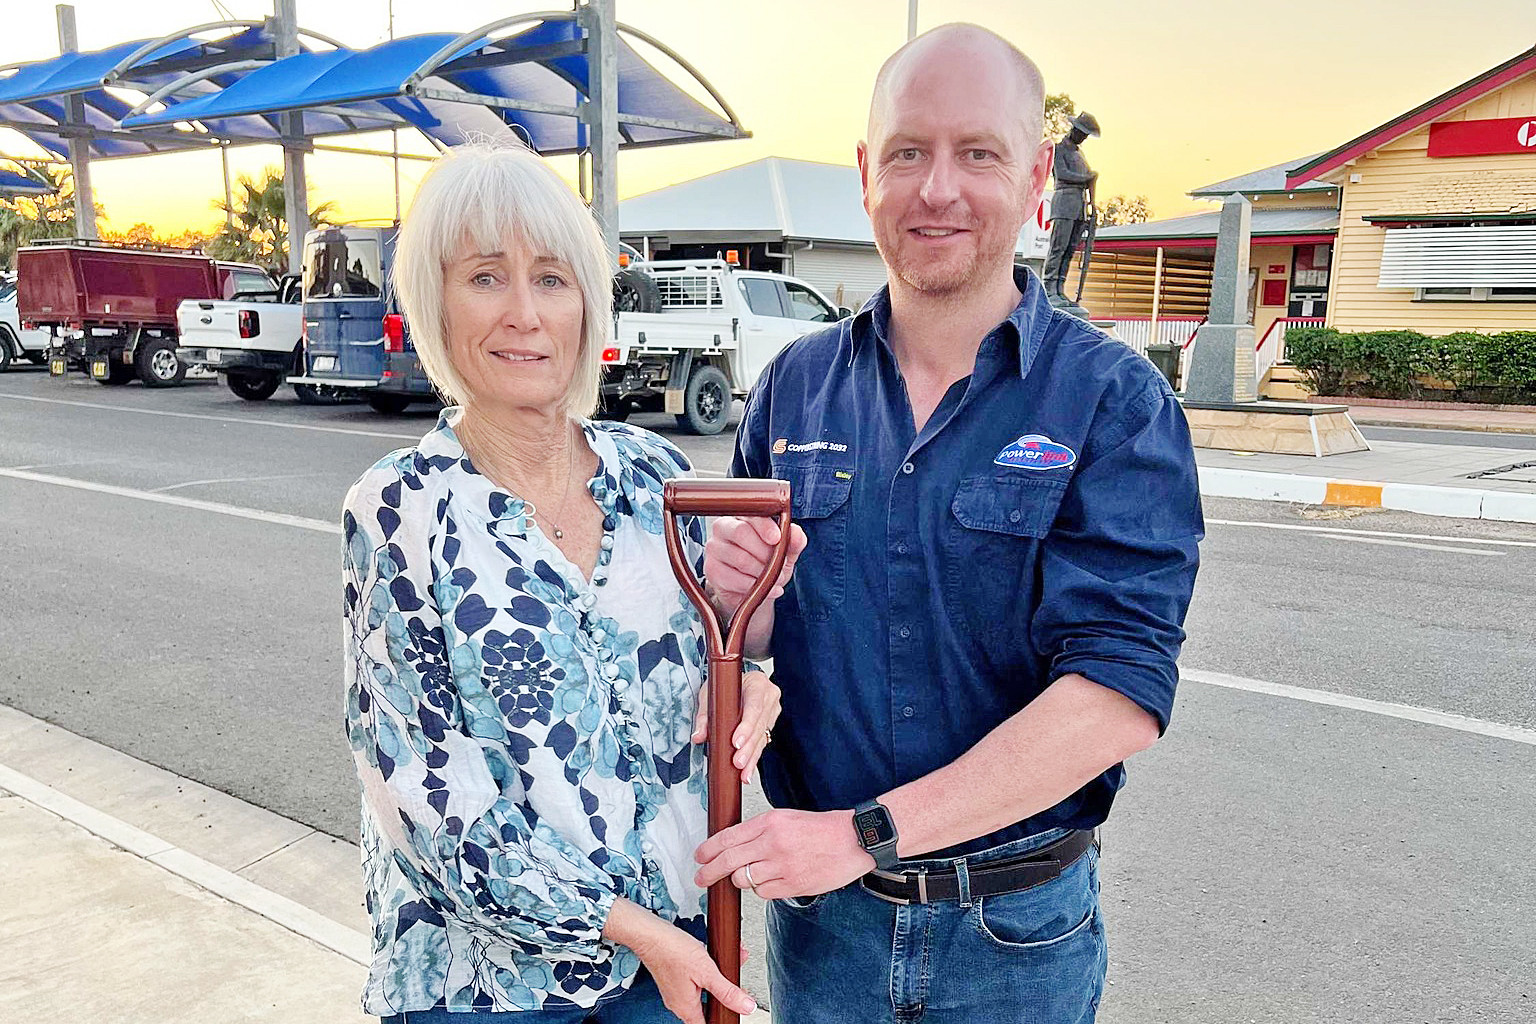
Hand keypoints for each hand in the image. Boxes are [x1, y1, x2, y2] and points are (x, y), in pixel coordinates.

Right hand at [604, 900, 756, 1023]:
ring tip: (731, 963)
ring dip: (718, 979)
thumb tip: (746, 1006)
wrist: (650, 934)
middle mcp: (678, 1002)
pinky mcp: (674, 976)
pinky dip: (707, 970)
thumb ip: (727, 991)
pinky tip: (714, 957)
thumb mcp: (706, 972)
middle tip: (737, 986)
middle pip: (707, 1007)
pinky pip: (695, 979)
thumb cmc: (671, 951)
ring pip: (702, 990)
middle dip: (725, 995)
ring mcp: (675, 990)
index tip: (733, 1010)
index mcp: (686, 1008)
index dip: (722, 1018)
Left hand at [692, 670, 779, 783]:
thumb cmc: (725, 684)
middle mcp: (769, 697)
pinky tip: (747, 772)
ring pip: (762, 737)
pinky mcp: (769, 725)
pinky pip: (762, 743)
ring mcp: (772, 711)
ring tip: (742, 772)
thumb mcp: (710, 693)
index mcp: (757, 683)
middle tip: (737, 762)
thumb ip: (704, 715)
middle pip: (759, 725)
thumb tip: (698, 736)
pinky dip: (753, 758)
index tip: (736, 742)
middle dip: (748, 747)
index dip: (746, 726)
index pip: (754, 706)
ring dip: (751, 757)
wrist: (737, 682)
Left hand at [694, 808, 874, 900]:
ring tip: (755, 873)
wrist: (852, 840)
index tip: (699, 857)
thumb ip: (758, 830)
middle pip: (728, 862)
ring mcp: (782, 866)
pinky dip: (763, 889)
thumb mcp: (785, 818)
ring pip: (744, 879)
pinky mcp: (792, 885)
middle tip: (701, 878)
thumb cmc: (821, 828)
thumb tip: (731, 845)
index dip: (708, 850)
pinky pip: (763, 892)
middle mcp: (773, 843)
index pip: (727, 837)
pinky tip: (774, 879)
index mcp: (769, 822)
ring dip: (742, 879)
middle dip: (709, 872)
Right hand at [704, 516, 806, 620]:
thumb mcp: (786, 552)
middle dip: (765, 552)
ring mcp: (714, 548)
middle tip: (777, 566)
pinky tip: (765, 589)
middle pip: (741, 532)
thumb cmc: (766, 564)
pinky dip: (753, 586)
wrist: (752, 590)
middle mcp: (723, 528)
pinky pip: (733, 578)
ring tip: (773, 579)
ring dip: (762, 572)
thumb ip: (793, 541)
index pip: (750, 515)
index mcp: (743, 517)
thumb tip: (795, 532)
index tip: (777, 539)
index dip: (765, 526)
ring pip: (740, 558)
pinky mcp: (711, 569)